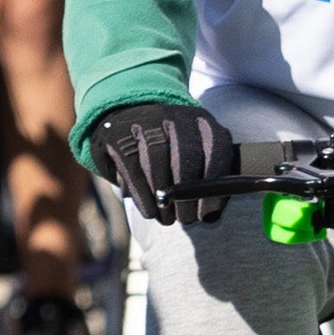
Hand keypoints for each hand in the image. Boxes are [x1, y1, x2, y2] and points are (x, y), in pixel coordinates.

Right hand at [90, 101, 239, 226]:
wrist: (124, 125)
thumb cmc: (167, 151)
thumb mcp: (191, 154)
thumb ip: (205, 178)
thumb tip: (212, 216)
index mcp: (200, 119)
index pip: (216, 146)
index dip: (215, 181)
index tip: (208, 211)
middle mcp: (173, 115)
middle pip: (186, 154)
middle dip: (188, 193)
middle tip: (188, 219)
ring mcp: (143, 120)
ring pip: (156, 158)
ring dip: (164, 196)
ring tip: (168, 219)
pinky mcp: (116, 131)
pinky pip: (132, 165)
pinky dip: (142, 194)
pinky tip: (150, 212)